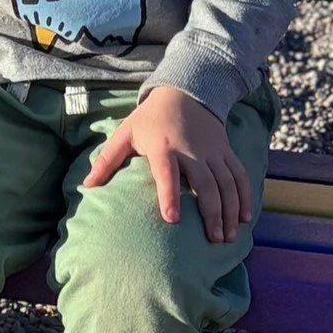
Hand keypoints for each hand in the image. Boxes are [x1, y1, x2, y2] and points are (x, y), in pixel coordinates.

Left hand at [83, 86, 252, 242]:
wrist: (184, 92)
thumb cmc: (149, 119)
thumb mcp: (125, 133)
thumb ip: (106, 160)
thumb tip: (87, 186)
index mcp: (163, 146)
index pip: (167, 173)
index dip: (169, 195)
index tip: (172, 219)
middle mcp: (192, 150)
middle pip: (206, 184)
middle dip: (212, 214)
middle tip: (214, 240)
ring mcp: (212, 151)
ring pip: (227, 184)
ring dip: (231, 211)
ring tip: (228, 237)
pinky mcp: (226, 151)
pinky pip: (240, 176)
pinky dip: (245, 197)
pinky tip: (245, 218)